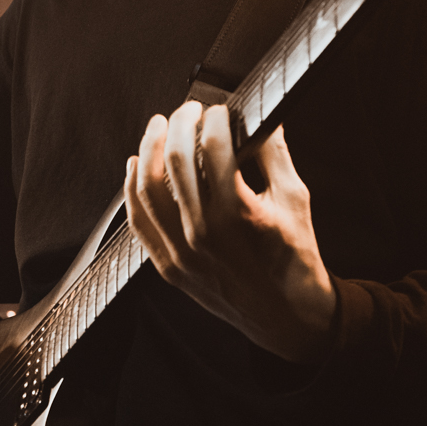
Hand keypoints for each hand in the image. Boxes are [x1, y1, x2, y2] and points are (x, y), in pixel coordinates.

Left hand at [124, 101, 336, 363]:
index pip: (214, 148)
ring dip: (150, 149)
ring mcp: (181, 253)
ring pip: (148, 189)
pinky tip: (136, 165)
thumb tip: (262, 117)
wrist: (286, 315)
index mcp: (239, 214)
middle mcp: (204, 233)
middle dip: (180, 124)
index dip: (214, 119)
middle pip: (176, 161)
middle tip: (188, 110)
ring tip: (159, 127)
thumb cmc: (294, 258)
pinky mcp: (169, 267)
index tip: (219, 111)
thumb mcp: (295, 199)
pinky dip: (132, 189)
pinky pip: (139, 222)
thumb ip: (275, 154)